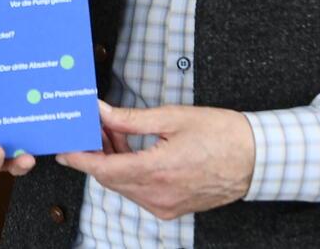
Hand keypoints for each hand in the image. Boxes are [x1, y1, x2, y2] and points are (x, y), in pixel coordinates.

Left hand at [56, 101, 254, 219]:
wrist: (256, 159)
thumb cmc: (221, 134)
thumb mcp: (172, 118)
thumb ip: (131, 119)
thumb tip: (101, 112)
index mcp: (157, 171)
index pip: (104, 170)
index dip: (80, 159)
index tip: (62, 149)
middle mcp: (159, 196)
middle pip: (111, 179)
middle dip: (95, 155)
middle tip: (89, 129)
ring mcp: (166, 206)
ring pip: (124, 186)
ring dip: (112, 162)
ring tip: (112, 133)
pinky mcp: (173, 208)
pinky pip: (140, 192)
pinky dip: (129, 172)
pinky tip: (130, 149)